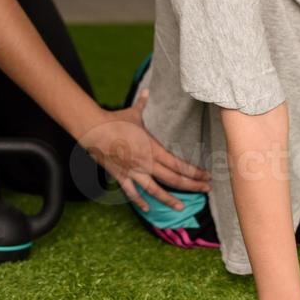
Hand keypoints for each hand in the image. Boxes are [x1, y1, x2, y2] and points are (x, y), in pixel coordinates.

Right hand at [77, 89, 210, 211]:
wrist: (94, 130)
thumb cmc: (115, 121)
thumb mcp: (134, 113)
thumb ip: (143, 104)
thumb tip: (148, 90)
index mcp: (153, 149)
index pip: (178, 165)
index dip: (194, 172)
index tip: (206, 176)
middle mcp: (146, 163)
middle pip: (173, 179)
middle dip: (191, 186)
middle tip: (206, 190)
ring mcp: (133, 172)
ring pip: (155, 191)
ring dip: (169, 200)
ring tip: (181, 207)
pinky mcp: (121, 176)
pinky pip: (132, 193)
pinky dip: (139, 201)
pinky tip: (147, 209)